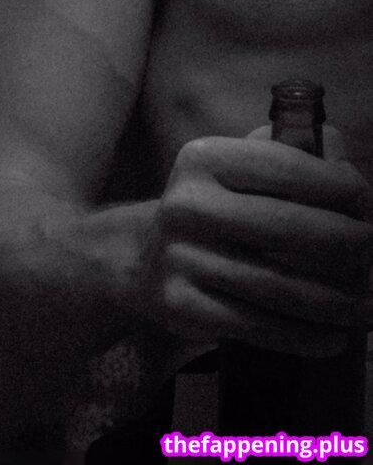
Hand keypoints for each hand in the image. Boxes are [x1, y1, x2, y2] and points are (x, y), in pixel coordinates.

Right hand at [137, 133, 372, 356]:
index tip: (365, 205)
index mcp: (204, 158)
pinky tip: (333, 336)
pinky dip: (307, 335)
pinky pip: (260, 326)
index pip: (289, 168)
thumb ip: (289, 156)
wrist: (143, 260)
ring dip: (340, 303)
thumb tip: (345, 162)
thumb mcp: (235, 172)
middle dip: (350, 248)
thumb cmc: (212, 211)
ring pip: (282, 287)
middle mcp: (187, 203)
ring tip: (368, 307)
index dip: (342, 188)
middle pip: (290, 229)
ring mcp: (180, 257)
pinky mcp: (181, 305)